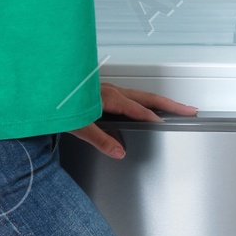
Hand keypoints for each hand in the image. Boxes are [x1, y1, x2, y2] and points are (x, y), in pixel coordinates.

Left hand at [68, 83, 198, 157]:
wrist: (44, 84)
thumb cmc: (57, 102)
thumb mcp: (78, 125)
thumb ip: (99, 139)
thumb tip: (119, 151)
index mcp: (110, 98)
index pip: (140, 110)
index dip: (156, 118)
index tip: (171, 125)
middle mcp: (112, 90)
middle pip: (148, 97)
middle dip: (171, 104)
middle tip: (190, 110)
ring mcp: (108, 88)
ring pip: (140, 94)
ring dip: (159, 101)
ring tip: (174, 108)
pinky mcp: (103, 90)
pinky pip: (130, 94)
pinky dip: (144, 101)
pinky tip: (142, 107)